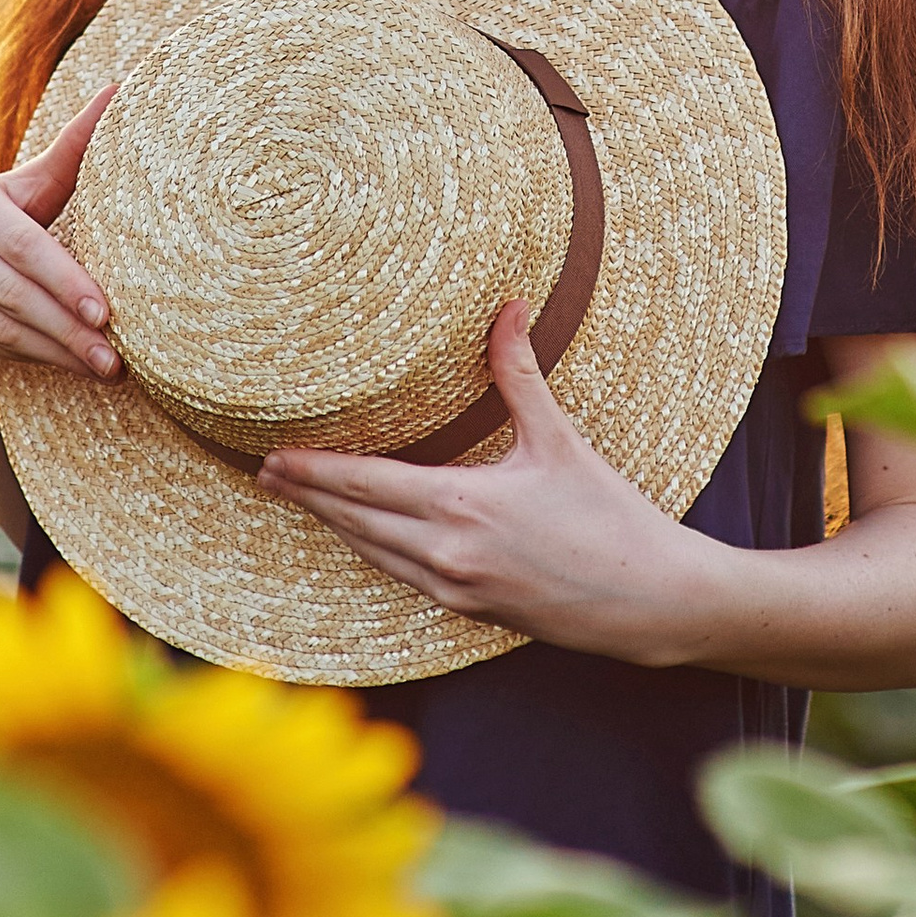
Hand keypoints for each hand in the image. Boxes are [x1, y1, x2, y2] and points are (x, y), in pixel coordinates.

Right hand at [0, 90, 120, 379]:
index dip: (66, 281)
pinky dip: (24, 359)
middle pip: (12, 294)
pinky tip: (62, 366)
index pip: (23, 246)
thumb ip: (69, 152)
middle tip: (115, 358)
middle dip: (68, 330)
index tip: (108, 313)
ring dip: (53, 352)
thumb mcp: (24, 189)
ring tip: (102, 368)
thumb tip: (119, 90)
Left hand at [256, 302, 724, 664]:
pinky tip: (364, 539)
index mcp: (461, 505)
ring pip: (373, 554)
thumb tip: (506, 307)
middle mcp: (446, 552)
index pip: (364, 484)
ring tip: (301, 501)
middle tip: (264, 473)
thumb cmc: (611, 518)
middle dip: (308, 497)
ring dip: (334, 526)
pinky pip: (403, 577)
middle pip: (354, 521)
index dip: (314, 471)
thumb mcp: (561, 440)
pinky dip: (373, 552)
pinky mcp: (471, 609)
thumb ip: (520, 374)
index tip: (273, 457)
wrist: (651, 600)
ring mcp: (455, 587)